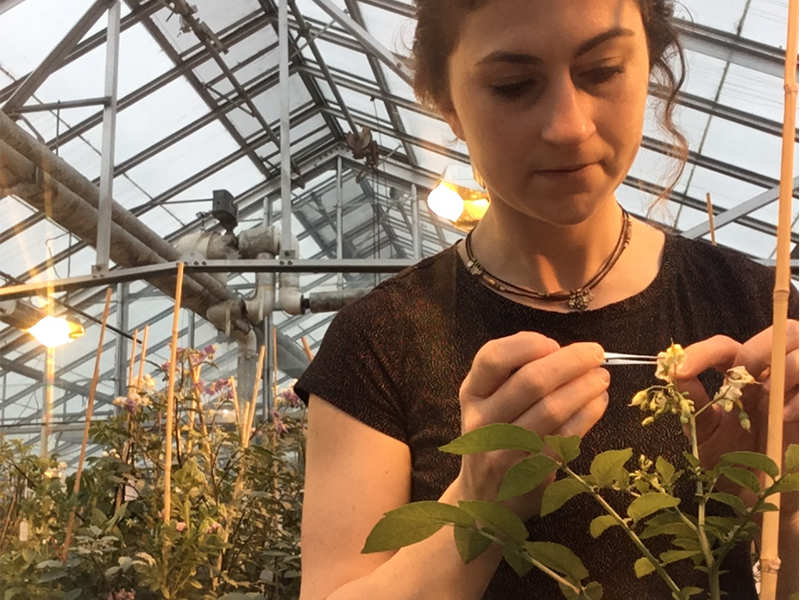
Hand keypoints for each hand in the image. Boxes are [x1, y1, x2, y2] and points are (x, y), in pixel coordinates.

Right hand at [455, 332, 609, 520]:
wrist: (483, 500)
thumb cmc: (495, 439)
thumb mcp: (488, 403)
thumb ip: (512, 375)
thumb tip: (562, 351)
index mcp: (471, 394)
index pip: (492, 357)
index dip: (526, 344)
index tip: (554, 344)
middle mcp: (482, 421)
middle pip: (530, 381)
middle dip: (570, 361)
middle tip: (595, 353)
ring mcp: (503, 451)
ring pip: (551, 409)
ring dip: (585, 388)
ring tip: (602, 378)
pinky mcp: (528, 474)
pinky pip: (564, 438)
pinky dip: (587, 415)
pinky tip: (598, 404)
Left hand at [676, 322, 799, 472]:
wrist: (771, 506)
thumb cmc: (738, 468)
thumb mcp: (708, 435)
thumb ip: (694, 403)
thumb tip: (675, 372)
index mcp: (746, 379)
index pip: (728, 347)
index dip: (704, 351)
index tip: (680, 369)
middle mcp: (778, 378)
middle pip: (785, 331)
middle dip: (758, 351)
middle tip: (742, 380)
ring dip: (787, 369)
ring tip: (772, 404)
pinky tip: (787, 417)